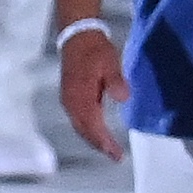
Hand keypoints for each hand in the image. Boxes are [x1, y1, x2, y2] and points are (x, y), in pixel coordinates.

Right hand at [60, 25, 125, 158]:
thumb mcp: (110, 62)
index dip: (104, 141)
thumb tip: (123, 97)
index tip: (116, 153)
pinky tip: (97, 133)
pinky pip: (78, 119)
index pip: (93, 125)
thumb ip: (115, 81)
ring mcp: (68, 100)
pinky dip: (88, 129)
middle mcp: (71, 102)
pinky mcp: (69, 97)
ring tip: (108, 149)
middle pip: (84, 130)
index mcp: (81, 95)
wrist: (77, 37)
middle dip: (99, 145)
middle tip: (115, 156)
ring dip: (93, 139)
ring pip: (80, 126)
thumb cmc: (96, 50)